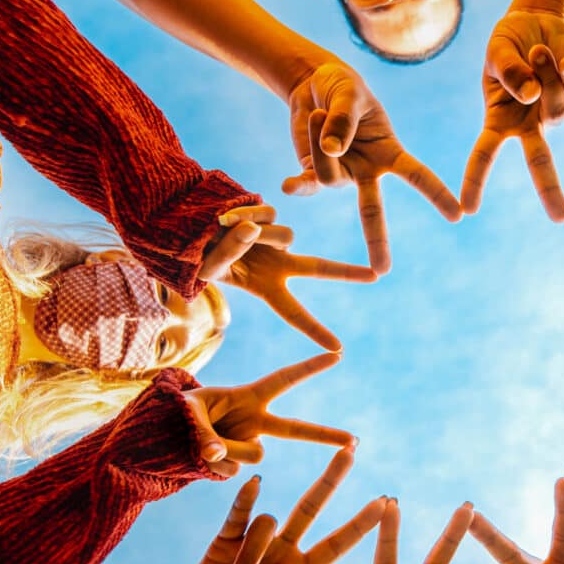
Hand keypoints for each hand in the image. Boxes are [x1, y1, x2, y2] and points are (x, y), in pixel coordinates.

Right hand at [170, 457, 385, 563]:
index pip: (336, 545)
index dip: (359, 525)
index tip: (384, 503)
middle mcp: (283, 551)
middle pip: (310, 508)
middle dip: (330, 481)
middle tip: (350, 450)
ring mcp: (256, 542)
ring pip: (267, 525)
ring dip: (249, 558)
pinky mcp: (226, 540)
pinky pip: (240, 514)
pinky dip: (246, 500)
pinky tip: (254, 485)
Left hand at [181, 353, 350, 474]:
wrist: (167, 437)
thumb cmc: (178, 413)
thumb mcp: (187, 413)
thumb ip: (203, 431)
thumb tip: (216, 456)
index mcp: (248, 397)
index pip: (284, 379)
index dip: (310, 367)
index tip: (337, 354)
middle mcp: (255, 421)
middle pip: (295, 429)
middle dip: (324, 435)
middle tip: (354, 441)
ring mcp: (248, 444)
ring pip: (252, 453)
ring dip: (227, 449)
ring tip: (201, 442)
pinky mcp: (238, 465)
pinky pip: (234, 470)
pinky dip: (214, 465)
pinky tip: (200, 456)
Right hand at [200, 206, 376, 351]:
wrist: (187, 228)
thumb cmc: (196, 257)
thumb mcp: (210, 266)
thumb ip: (230, 251)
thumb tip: (251, 228)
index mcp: (268, 287)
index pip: (294, 313)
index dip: (315, 330)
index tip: (339, 350)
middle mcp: (278, 262)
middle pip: (317, 267)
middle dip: (345, 272)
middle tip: (376, 277)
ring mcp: (274, 238)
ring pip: (281, 235)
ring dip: (253, 236)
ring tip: (223, 232)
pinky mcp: (268, 214)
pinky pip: (268, 214)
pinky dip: (246, 215)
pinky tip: (224, 217)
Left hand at [282, 62, 461, 274]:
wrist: (311, 84)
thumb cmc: (340, 85)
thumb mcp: (347, 93)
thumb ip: (342, 120)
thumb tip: (331, 152)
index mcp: (388, 151)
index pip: (416, 174)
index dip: (436, 194)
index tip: (458, 215)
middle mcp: (366, 170)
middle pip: (372, 209)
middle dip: (376, 240)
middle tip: (383, 271)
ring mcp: (339, 174)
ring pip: (328, 175)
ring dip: (319, 140)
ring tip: (318, 112)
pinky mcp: (312, 172)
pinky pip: (306, 183)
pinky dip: (298, 185)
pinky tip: (287, 186)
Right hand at [460, 9, 563, 219]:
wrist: (536, 23)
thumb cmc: (509, 43)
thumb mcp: (498, 51)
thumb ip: (510, 72)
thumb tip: (533, 95)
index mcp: (498, 122)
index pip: (484, 155)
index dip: (475, 181)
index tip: (468, 210)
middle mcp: (528, 126)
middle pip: (540, 161)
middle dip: (550, 189)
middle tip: (560, 218)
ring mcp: (555, 114)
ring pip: (555, 101)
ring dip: (545, 70)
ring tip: (536, 51)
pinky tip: (563, 59)